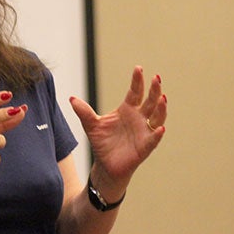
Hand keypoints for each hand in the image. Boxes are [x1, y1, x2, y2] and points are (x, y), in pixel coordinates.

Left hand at [69, 66, 166, 191]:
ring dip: (161, 108)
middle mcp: (139, 118)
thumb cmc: (102, 142)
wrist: (105, 165)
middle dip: (155, 90)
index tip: (138, 68)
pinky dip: (157, 133)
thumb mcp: (91, 125)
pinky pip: (153, 139)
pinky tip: (160, 128)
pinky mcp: (145, 146)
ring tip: (162, 98)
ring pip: (157, 117)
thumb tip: (71, 99)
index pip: (135, 92)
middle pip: (150, 101)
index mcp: (127, 109)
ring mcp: (144, 131)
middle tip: (156, 78)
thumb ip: (84, 112)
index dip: (137, 81)